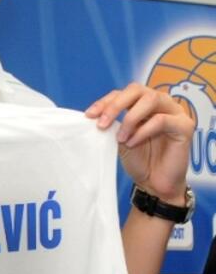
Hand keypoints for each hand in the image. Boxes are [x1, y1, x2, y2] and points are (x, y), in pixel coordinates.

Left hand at [85, 82, 193, 203]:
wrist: (154, 184)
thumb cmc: (139, 161)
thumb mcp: (119, 140)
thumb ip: (111, 125)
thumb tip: (92, 117)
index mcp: (143, 104)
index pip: (124, 93)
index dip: (105, 102)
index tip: (89, 116)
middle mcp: (160, 104)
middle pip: (137, 90)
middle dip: (115, 105)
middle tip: (102, 124)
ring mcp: (174, 112)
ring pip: (151, 99)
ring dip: (130, 118)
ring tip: (120, 138)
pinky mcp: (184, 126)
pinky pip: (162, 120)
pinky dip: (143, 131)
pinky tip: (132, 143)